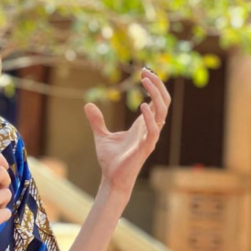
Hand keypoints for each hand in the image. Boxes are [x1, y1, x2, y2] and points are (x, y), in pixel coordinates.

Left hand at [85, 68, 170, 198]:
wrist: (112, 179)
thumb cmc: (111, 160)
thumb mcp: (101, 135)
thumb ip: (97, 121)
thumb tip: (87, 104)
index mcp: (143, 125)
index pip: (156, 101)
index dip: (154, 85)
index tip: (144, 71)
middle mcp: (150, 129)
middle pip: (163, 102)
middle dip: (158, 85)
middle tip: (146, 71)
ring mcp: (149, 137)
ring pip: (162, 112)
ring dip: (156, 95)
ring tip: (146, 81)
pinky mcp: (145, 147)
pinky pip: (153, 130)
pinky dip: (150, 117)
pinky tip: (142, 105)